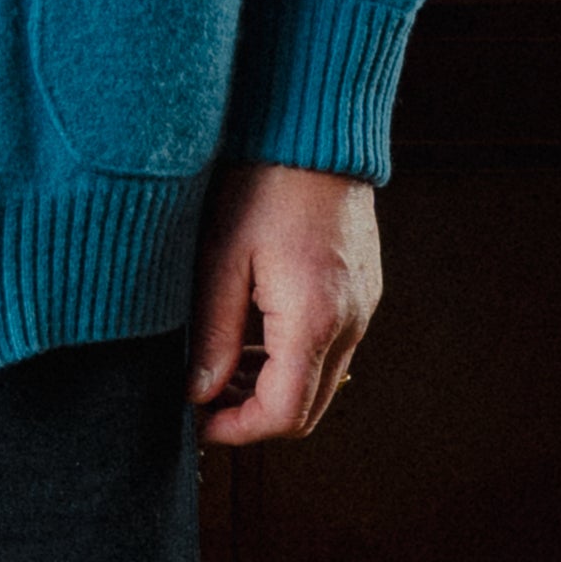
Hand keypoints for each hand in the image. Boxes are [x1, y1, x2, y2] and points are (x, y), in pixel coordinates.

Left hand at [186, 160, 378, 444]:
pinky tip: (252, 330)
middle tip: (205, 398)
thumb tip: (198, 393)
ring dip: (271, 387)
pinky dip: (291, 357)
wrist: (316, 131)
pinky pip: (330, 347)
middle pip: (308, 411)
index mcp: (313, 320)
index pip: (283, 414)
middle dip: (254, 416)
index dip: (237, 430)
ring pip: (320, 381)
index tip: (199, 422)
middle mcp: (350, 322)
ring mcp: (362, 308)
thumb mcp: (221, 259)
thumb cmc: (264, 184)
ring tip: (220, 362)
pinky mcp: (363, 292)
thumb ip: (213, 334)